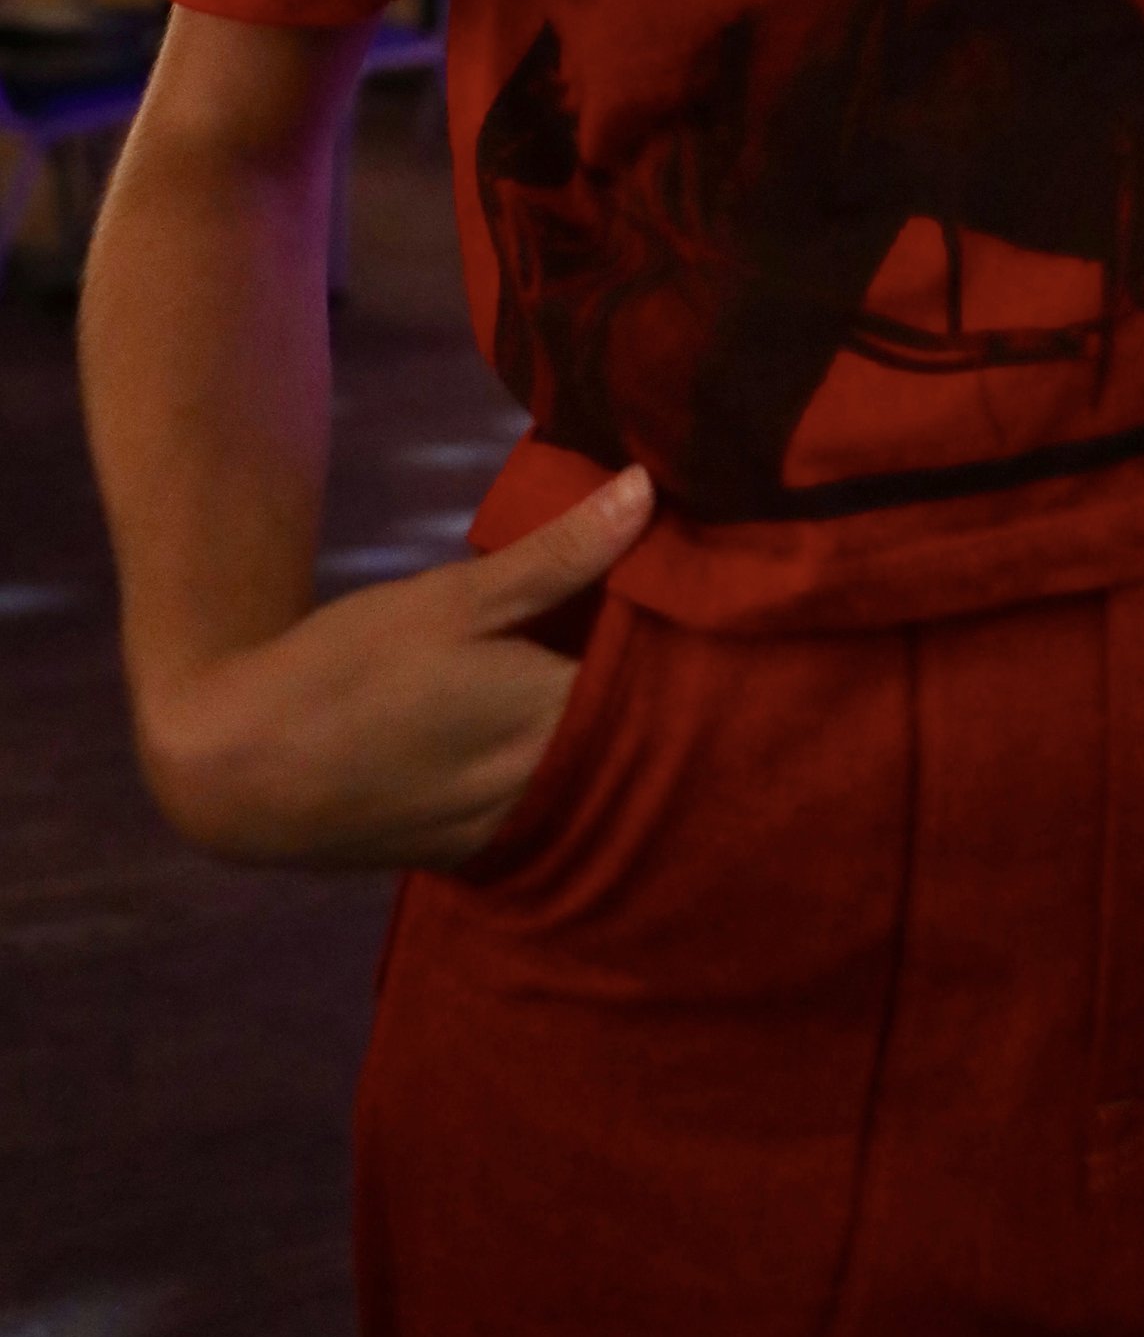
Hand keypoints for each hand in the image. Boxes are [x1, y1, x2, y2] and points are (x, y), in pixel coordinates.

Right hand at [140, 466, 654, 871]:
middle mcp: (548, 791)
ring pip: (602, 772)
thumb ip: (559, 555)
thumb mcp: (454, 596)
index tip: (712, 589)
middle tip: (683, 613)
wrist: (238, 771)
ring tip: (635, 660)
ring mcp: (512, 828)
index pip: (668, 684)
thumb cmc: (350, 669)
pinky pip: (555, 800)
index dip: (694, 635)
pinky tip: (566, 717)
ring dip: (622, 725)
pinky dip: (571, 759)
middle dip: (668, 679)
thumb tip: (649, 490)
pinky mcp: (476, 847)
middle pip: (644, 734)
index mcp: (553, 724)